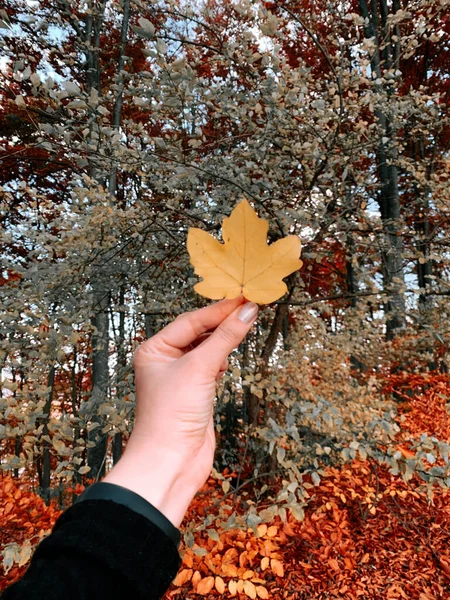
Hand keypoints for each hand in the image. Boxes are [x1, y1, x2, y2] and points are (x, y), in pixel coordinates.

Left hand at [104, 296, 257, 525]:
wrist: (171, 461)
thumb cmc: (170, 416)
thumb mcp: (199, 368)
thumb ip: (225, 337)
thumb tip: (247, 311)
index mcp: (154, 349)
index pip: (191, 320)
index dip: (219, 309)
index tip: (244, 299)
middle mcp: (164, 360)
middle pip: (198, 332)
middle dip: (222, 323)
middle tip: (249, 308)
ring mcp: (180, 377)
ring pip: (206, 349)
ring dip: (223, 341)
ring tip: (244, 326)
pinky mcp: (195, 393)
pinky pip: (211, 367)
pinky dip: (222, 360)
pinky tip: (229, 359)